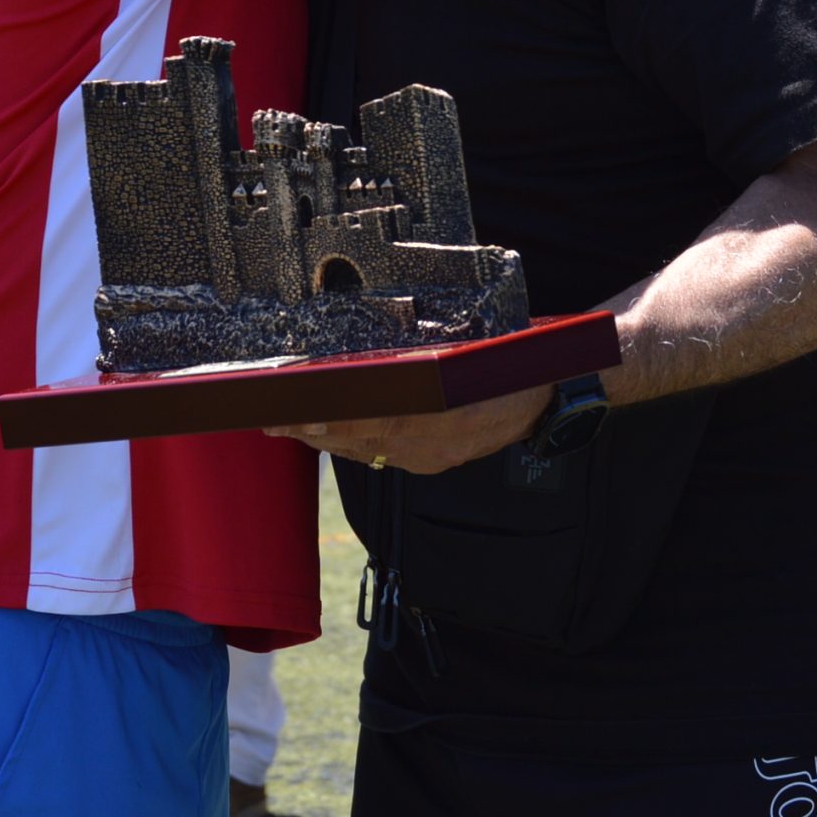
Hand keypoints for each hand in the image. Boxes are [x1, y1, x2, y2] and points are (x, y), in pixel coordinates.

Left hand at [266, 384, 548, 475]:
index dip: (330, 417)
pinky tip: (327, 432)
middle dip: (311, 429)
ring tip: (285, 426)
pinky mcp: (431, 462)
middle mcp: (429, 441)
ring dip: (324, 438)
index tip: (297, 412)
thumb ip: (420, 359)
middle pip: (357, 437)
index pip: (368, 418)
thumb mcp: (463, 353)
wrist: (546, 398)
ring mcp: (430, 456)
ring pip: (364, 450)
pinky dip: (351, 443)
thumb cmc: (504, 365)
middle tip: (271, 420)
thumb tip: (366, 357)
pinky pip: (382, 455)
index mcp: (436, 412)